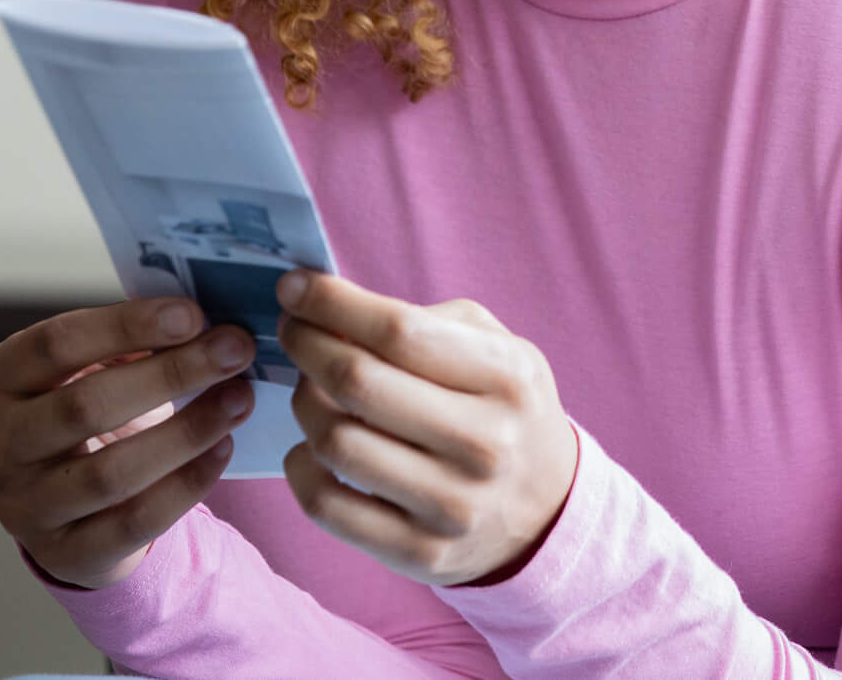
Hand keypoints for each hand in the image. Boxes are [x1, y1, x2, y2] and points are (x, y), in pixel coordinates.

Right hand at [0, 296, 256, 588]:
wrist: (76, 504)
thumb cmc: (97, 412)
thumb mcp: (97, 367)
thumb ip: (137, 339)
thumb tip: (210, 318)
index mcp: (2, 379)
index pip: (55, 345)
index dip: (126, 326)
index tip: (194, 314)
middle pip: (84, 407)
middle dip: (171, 374)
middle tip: (235, 351)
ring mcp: (24, 505)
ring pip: (110, 472)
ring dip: (187, 432)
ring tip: (240, 398)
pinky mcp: (64, 553)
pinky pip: (133, 522)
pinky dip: (186, 484)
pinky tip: (223, 449)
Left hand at [276, 270, 579, 587]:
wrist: (548, 510)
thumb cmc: (505, 411)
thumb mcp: (500, 350)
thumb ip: (429, 321)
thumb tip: (333, 312)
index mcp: (506, 378)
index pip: (398, 330)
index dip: (333, 304)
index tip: (296, 287)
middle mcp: (484, 443)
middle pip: (357, 382)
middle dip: (306, 345)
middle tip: (293, 332)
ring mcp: (452, 505)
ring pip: (336, 442)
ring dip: (304, 405)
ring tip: (310, 390)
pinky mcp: (420, 553)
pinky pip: (326, 506)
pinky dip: (300, 467)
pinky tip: (310, 447)